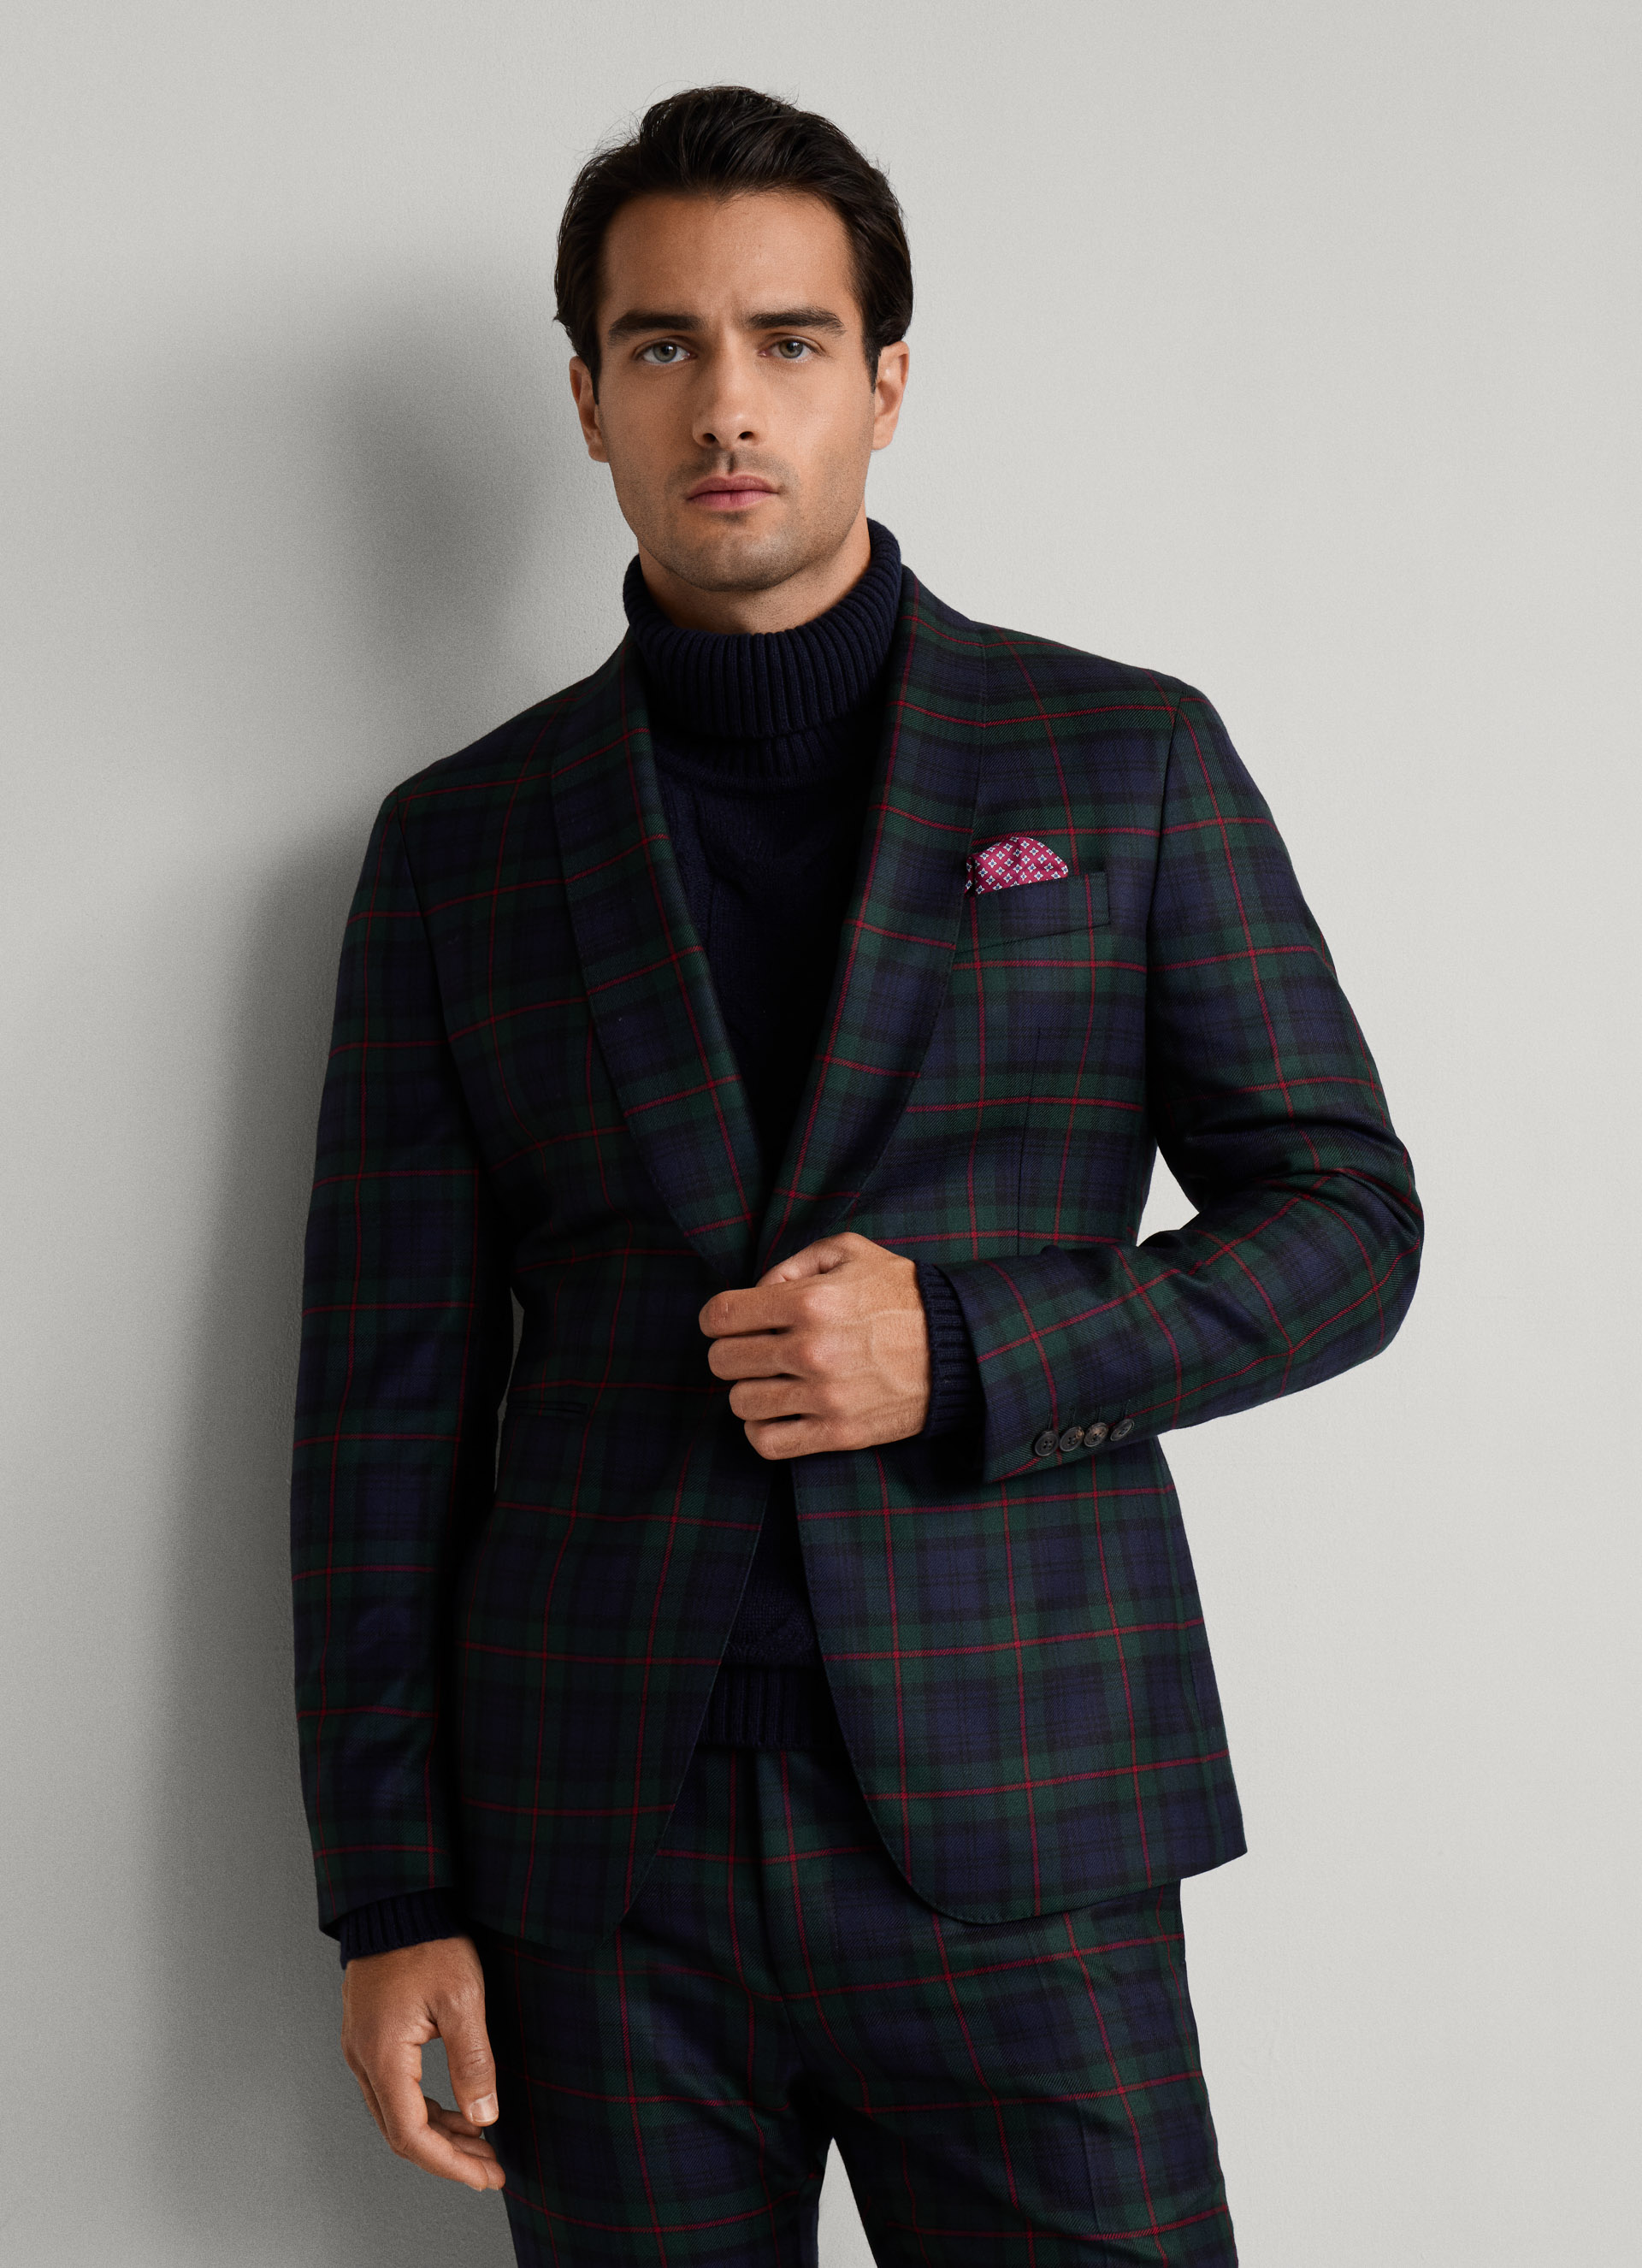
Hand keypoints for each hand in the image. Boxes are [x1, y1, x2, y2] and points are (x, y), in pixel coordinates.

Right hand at [340, 1935, 504, 2192]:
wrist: (398, 1901)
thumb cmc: (430, 1941)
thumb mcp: (463, 1998)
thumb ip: (473, 2061)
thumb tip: (484, 2118)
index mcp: (384, 2053)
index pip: (411, 2134)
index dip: (449, 2163)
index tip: (484, 2175)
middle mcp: (363, 2058)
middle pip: (400, 2132)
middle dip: (447, 2156)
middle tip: (490, 2167)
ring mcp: (361, 2048)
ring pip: (395, 2114)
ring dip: (437, 2134)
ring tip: (481, 2141)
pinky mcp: (369, 2037)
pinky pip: (392, 2091)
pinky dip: (425, 2108)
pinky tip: (457, 2108)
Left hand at [699, 1232, 929, 1457]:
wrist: (958, 1349)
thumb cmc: (902, 1295)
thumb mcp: (852, 1253)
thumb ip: (795, 1262)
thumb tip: (758, 1291)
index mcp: (810, 1301)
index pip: (722, 1315)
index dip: (715, 1318)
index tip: (726, 1322)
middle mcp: (811, 1350)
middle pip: (723, 1361)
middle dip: (729, 1352)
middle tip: (751, 1349)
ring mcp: (823, 1396)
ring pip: (741, 1403)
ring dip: (747, 1390)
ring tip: (769, 1380)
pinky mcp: (838, 1432)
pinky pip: (768, 1443)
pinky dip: (760, 1430)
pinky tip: (775, 1413)